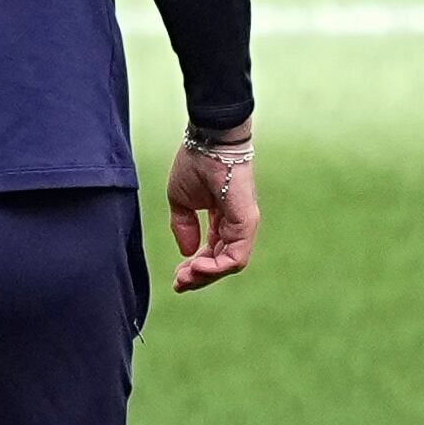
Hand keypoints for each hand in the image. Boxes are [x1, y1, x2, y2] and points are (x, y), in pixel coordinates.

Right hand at [166, 131, 259, 292]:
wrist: (208, 141)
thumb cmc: (195, 163)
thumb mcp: (180, 202)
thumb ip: (183, 227)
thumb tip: (188, 252)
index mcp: (221, 220)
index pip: (212, 253)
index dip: (194, 268)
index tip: (176, 277)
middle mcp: (235, 225)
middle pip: (221, 263)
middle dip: (198, 277)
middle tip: (178, 283)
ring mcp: (244, 225)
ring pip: (229, 264)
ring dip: (206, 275)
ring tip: (185, 276)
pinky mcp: (247, 222)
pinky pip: (236, 256)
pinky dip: (216, 266)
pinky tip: (196, 265)